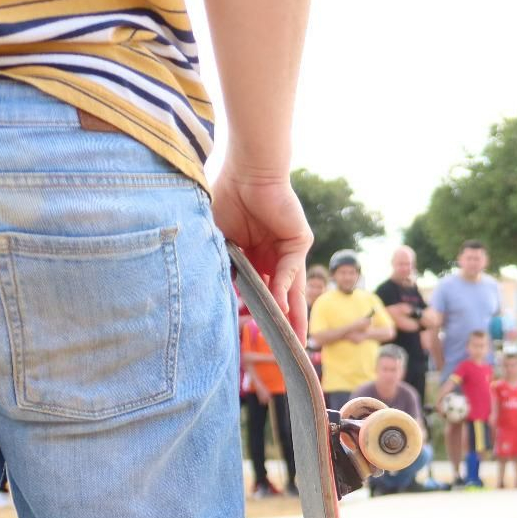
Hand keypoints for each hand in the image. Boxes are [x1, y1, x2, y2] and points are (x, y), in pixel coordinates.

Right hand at [210, 166, 312, 340]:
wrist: (244, 168)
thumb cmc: (225, 195)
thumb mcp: (217, 238)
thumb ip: (223, 264)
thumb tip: (219, 292)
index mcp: (252, 254)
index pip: (257, 289)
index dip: (256, 309)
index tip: (252, 333)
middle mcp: (271, 254)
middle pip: (279, 294)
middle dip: (281, 321)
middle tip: (285, 349)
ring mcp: (287, 248)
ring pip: (292, 289)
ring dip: (292, 315)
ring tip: (295, 341)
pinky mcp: (299, 241)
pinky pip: (289, 270)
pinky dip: (282, 287)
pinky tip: (278, 305)